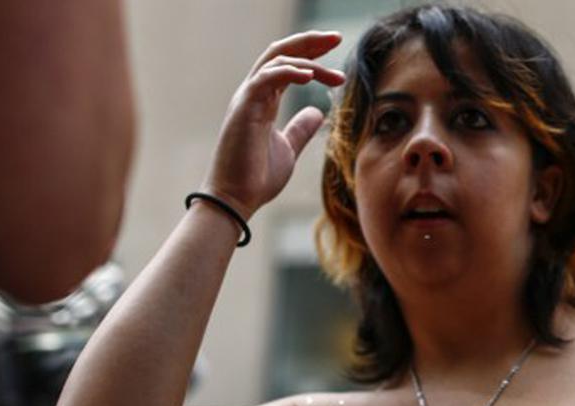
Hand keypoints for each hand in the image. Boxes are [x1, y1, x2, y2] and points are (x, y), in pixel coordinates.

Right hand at [201, 31, 346, 219]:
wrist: (237, 198)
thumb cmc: (257, 176)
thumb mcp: (289, 148)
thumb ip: (301, 128)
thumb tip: (318, 112)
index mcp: (263, 99)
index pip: (288, 64)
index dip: (311, 52)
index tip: (337, 49)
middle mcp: (253, 93)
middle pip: (280, 52)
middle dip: (310, 42)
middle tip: (337, 37)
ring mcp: (246, 98)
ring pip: (275, 61)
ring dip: (309, 61)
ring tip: (336, 75)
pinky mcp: (243, 108)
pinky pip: (265, 78)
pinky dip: (288, 72)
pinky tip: (311, 75)